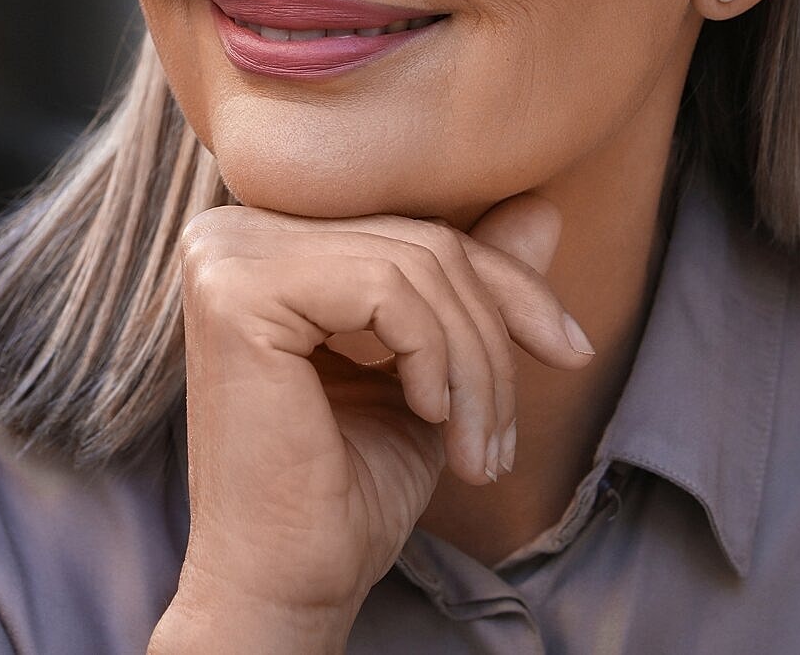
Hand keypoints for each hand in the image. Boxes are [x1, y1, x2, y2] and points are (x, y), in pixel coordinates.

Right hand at [148, 194, 593, 651]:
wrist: (284, 591)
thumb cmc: (348, 490)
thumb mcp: (434, 371)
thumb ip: (474, 284)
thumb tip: (543, 208)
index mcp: (269, 241)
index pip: (416, 230)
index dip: (507, 286)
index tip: (571, 349)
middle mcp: (233, 232)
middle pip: (421, 241)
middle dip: (494, 336)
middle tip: (505, 438)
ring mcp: (228, 255)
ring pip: (415, 263)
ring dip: (475, 364)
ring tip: (480, 450)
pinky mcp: (238, 291)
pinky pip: (386, 287)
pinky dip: (434, 356)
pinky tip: (428, 416)